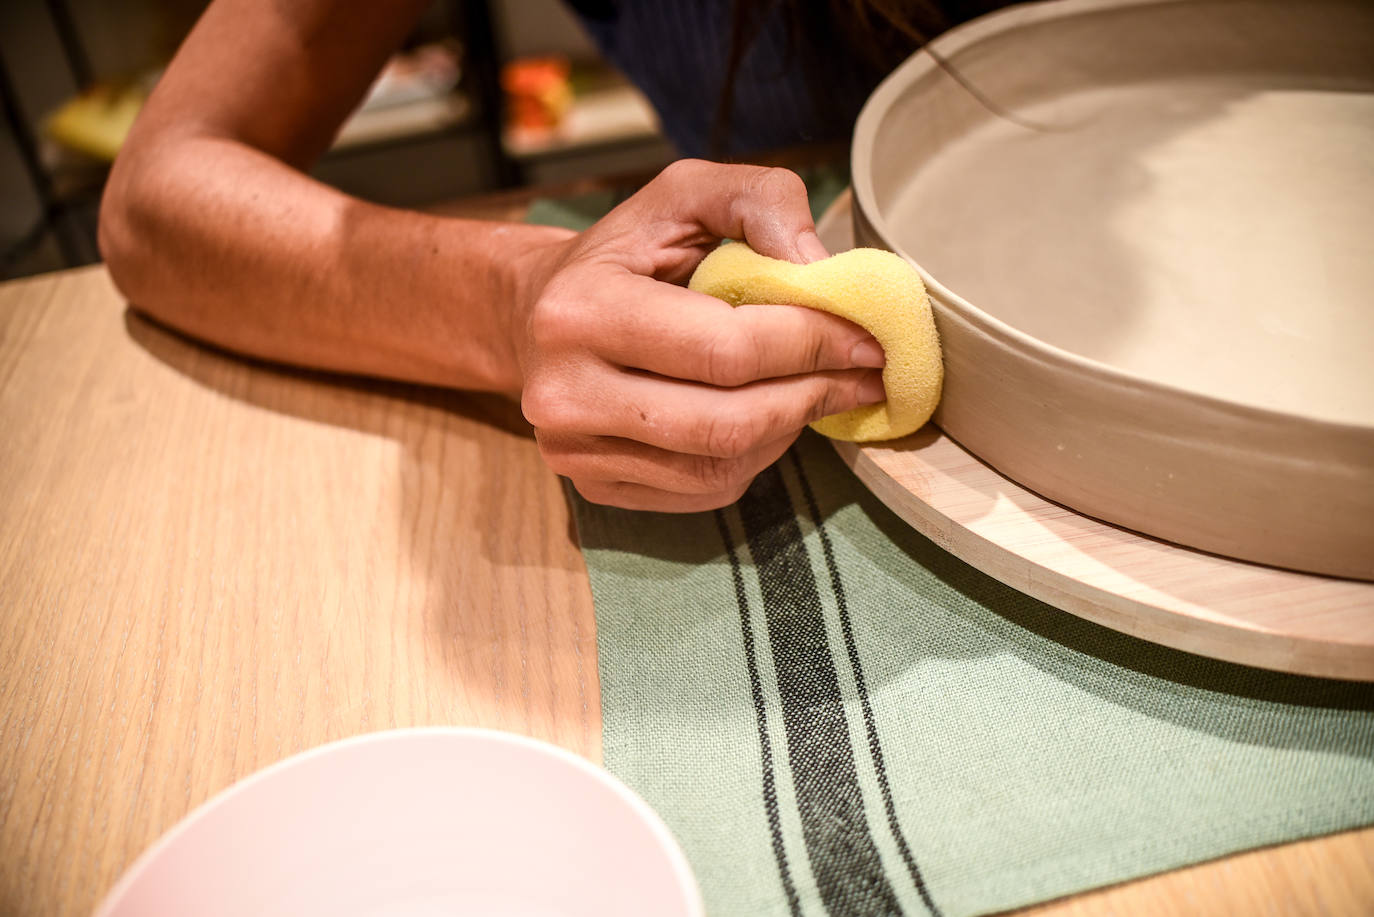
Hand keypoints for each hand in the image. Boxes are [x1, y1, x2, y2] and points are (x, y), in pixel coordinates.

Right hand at [512, 160, 886, 512]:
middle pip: (726, 421)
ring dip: (788, 431)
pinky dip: (753, 458)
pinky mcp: (592, 485)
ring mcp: (573, 450)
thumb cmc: (623, 254)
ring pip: (719, 468)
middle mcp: (564, 392)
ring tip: (818, 391)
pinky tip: (768, 419)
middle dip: (812, 395)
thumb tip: (815, 264)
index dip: (810, 345)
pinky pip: (701, 492)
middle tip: (862, 374)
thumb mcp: (683, 195)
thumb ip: (757, 199)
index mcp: (581, 310)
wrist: (532, 314)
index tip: (867, 339)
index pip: (724, 348)